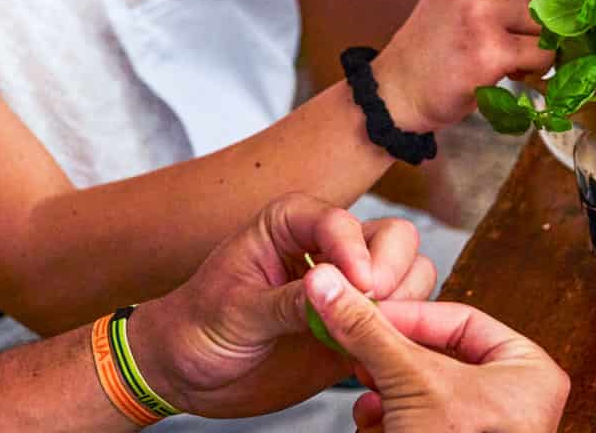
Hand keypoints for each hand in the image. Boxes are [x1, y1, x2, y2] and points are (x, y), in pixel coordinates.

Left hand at [130, 194, 435, 418]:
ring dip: (405, 303)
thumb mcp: (235, 311)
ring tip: (373, 334)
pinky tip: (374, 355)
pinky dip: (402, 334)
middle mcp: (327, 248)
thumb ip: (286, 300)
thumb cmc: (196, 326)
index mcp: (290, 224)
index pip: (340, 222)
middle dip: (393, 271)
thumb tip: (332, 289)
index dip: (355, 252)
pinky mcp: (357, 326)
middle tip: (375, 309)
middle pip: (393, 238)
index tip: (362, 287)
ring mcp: (347, 288)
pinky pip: (400, 320)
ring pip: (408, 275)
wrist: (186, 371)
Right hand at [305, 265, 568, 432]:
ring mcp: (484, 430)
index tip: (365, 310)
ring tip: (369, 401)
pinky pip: (418, 421)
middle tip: (359, 352)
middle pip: (434, 354)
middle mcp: (513, 399)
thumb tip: (330, 286)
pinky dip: (390, 423)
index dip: (406, 314)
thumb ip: (369, 330)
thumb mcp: (412, 382)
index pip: (458, 318)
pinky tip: (376, 428)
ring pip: (420, 389)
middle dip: (390, 361)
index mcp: (528, 370)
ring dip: (384, 395)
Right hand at [370, 0, 553, 131]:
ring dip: (547, 41)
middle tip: (553, 25)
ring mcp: (480, 14)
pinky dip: (538, 66)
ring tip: (520, 53)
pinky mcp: (490, 52)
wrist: (399, 88)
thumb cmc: (439, 42)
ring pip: (553, 18)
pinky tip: (514, 70)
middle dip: (563, 2)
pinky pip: (544, 53)